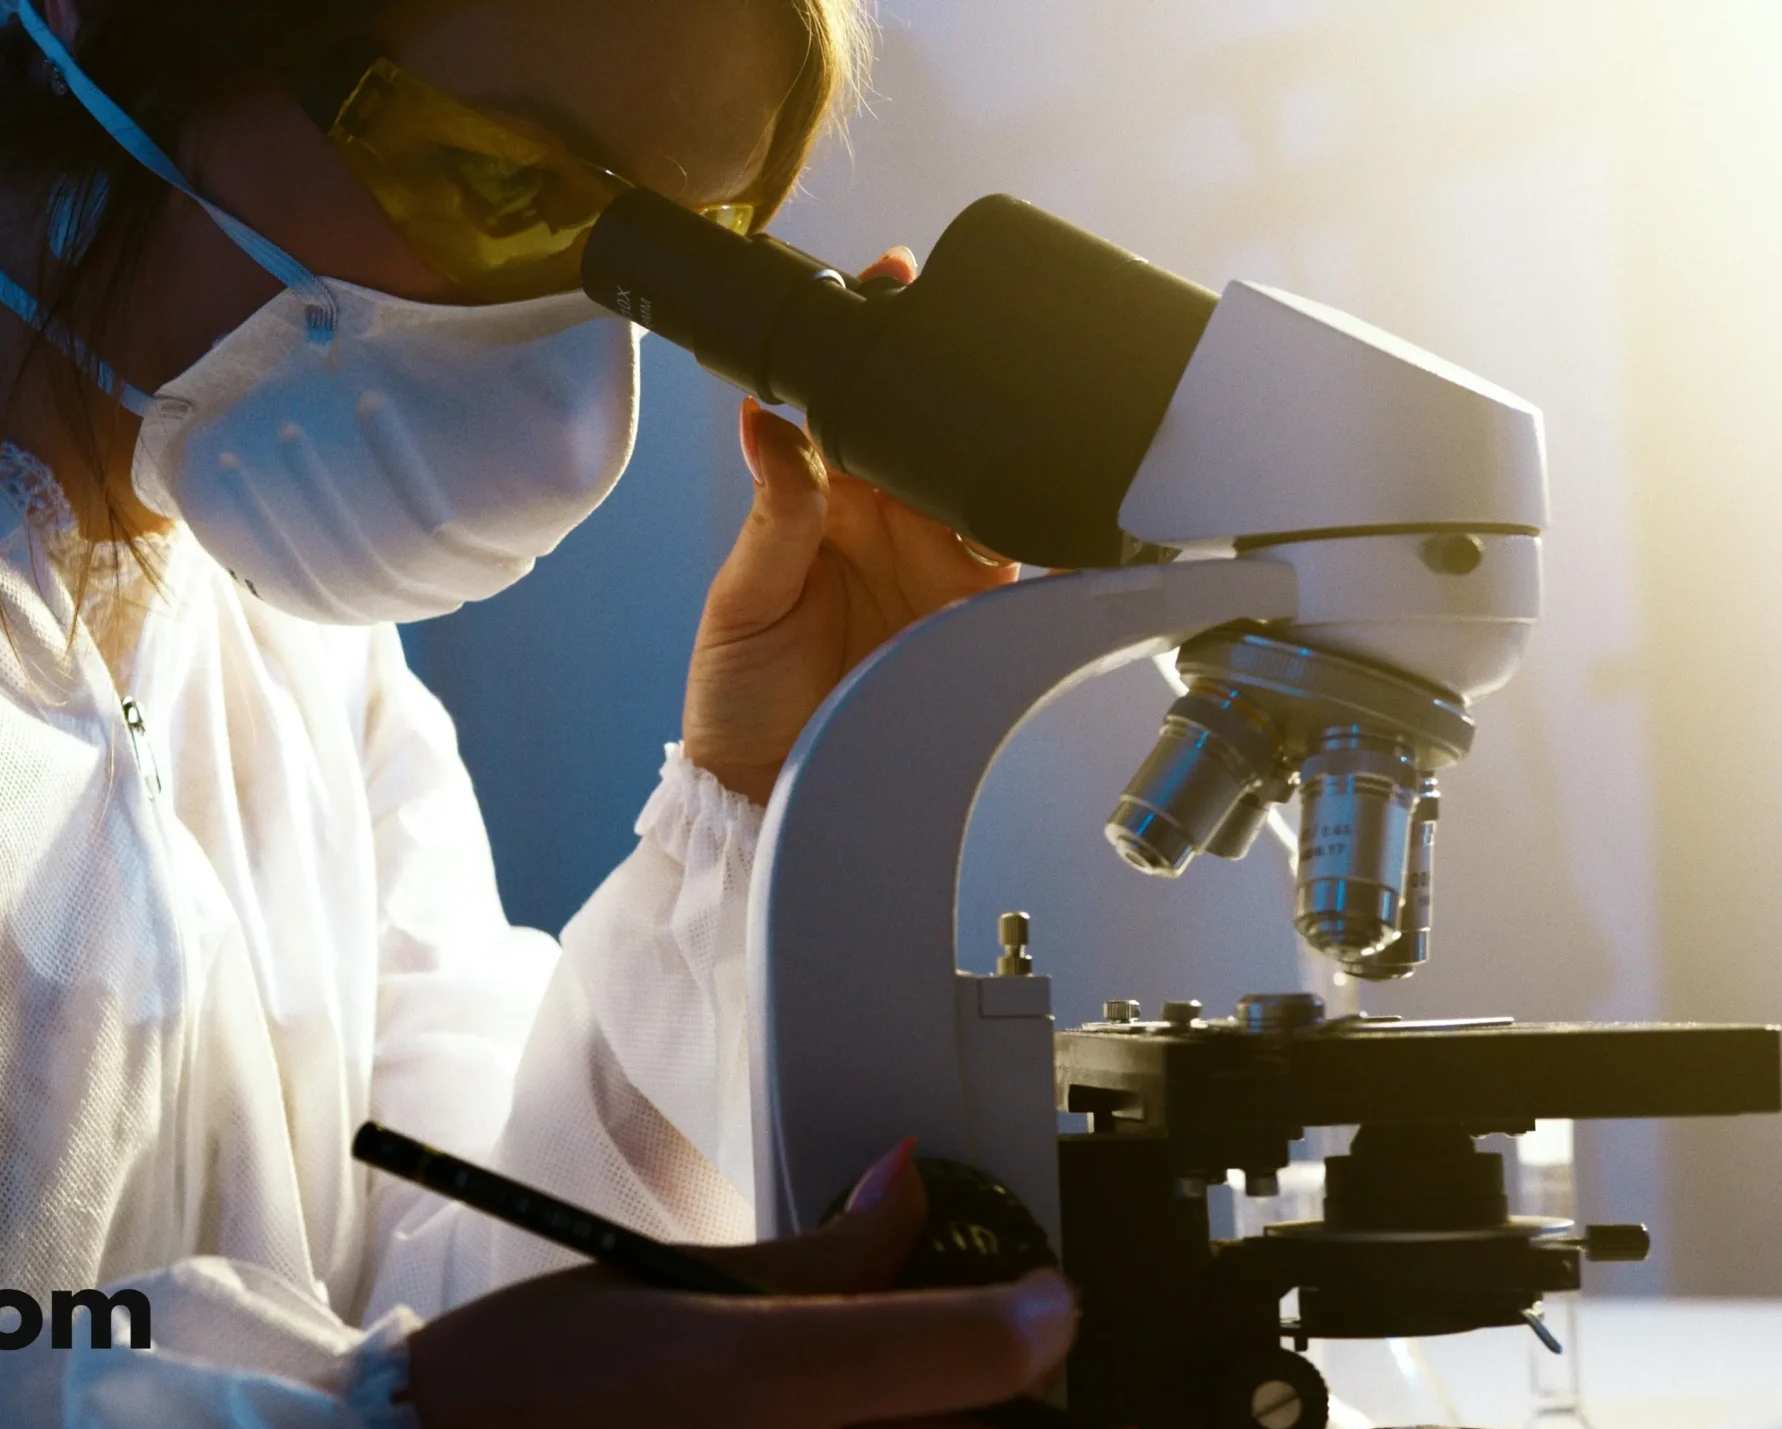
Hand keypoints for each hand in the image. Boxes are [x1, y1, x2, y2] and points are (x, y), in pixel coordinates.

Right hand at [404, 1142, 1077, 1428]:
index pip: (978, 1354)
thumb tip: (907, 1185)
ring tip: (985, 1426)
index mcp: (771, 1375)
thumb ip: (824, 1253)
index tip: (1055, 1302)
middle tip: (1052, 1386)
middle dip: (1038, 1416)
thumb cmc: (542, 1379)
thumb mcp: (682, 1281)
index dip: (1040, 1320)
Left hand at [681, 247, 1020, 804]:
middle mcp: (885, 521)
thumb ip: (773, 514)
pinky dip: (1039, 528)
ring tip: (1005, 410)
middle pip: (930, 431)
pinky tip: (1045, 499)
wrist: (768, 791)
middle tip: (966, 326)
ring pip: (980, 481)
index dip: (876, 347)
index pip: (852, 405)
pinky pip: (1018, 556)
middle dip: (951, 378)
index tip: (893, 284)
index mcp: (822, 500)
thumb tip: (766, 420)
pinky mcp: (973, 610)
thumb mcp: (740, 601)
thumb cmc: (736, 697)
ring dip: (993, 447)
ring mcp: (935, 561)